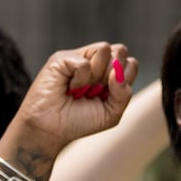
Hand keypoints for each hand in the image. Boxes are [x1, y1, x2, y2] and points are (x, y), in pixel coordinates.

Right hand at [13, 43, 137, 156]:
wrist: (50, 131)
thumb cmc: (78, 123)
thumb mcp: (111, 114)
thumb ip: (124, 93)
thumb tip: (119, 71)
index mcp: (109, 74)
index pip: (130, 63)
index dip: (125, 78)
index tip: (107, 96)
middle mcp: (95, 62)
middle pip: (120, 51)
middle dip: (112, 75)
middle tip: (95, 91)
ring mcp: (78, 58)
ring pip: (105, 49)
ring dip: (96, 74)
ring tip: (81, 89)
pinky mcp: (62, 59)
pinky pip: (84, 62)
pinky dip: (79, 80)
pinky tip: (69, 88)